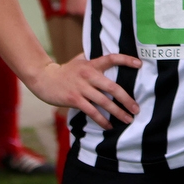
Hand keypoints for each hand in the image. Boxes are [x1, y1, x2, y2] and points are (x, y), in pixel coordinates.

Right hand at [27, 54, 141, 129]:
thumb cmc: (65, 70)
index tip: (140, 65)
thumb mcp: (80, 60)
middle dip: (126, 99)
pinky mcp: (74, 99)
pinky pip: (92, 111)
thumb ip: (94, 59)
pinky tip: (109, 125)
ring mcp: (82, 88)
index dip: (126, 60)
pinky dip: (102, 119)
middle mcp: (89, 75)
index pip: (112, 58)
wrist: (44, 78)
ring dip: (117, 112)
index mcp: (92, 64)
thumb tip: (110, 57)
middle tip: (136, 108)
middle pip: (112, 87)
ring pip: (104, 102)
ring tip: (128, 119)